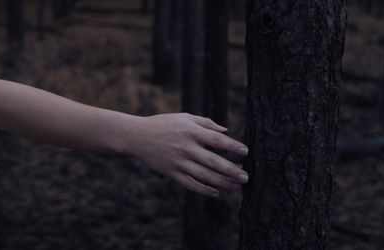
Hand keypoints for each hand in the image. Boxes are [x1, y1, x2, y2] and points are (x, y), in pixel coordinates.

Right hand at [121, 113, 248, 197]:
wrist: (137, 136)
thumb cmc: (164, 124)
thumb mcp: (184, 117)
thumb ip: (206, 123)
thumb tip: (226, 132)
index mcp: (190, 131)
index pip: (216, 140)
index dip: (232, 146)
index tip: (246, 151)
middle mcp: (185, 148)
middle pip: (213, 162)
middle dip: (231, 170)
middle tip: (246, 177)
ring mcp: (178, 162)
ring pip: (204, 176)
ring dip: (222, 183)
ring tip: (237, 187)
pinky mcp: (171, 173)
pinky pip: (190, 184)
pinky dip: (204, 190)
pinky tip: (217, 193)